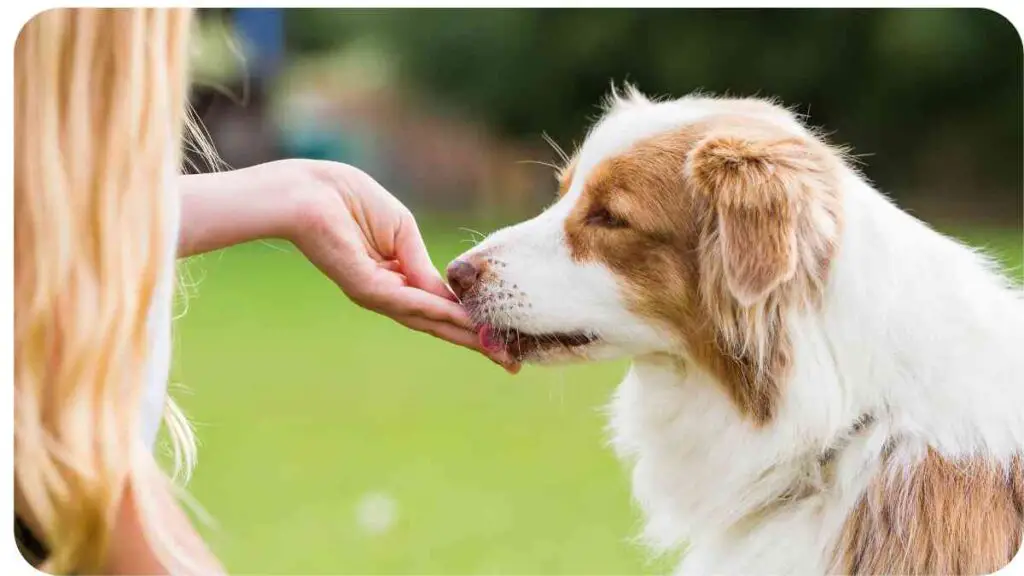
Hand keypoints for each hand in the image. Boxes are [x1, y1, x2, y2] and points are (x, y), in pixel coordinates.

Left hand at [179, 159, 519, 371]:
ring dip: (464, 334)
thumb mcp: (401, 231)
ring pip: (427, 320)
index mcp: (396, 278)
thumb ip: (423, 264)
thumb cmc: (349, 200)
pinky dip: (437, 311)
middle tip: (510, 365)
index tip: (502, 339)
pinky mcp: (364, 286)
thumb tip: (448, 295)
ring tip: (496, 349)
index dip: (471, 322)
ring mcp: (375, 293)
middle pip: (437, 324)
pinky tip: (462, 320)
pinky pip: (408, 302)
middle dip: (474, 342)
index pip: (439, 307)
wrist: (309, 191)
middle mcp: (387, 293)